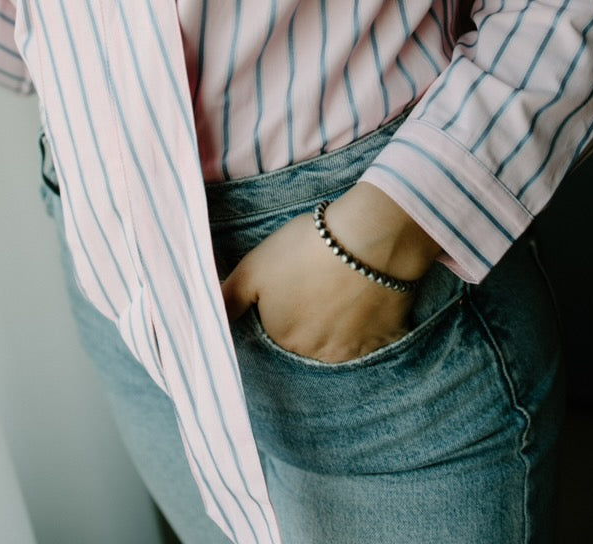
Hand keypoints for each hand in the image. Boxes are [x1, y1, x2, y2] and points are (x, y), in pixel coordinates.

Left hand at [221, 183, 440, 363]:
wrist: (369, 238)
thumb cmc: (306, 249)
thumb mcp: (254, 267)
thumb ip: (228, 299)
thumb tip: (205, 322)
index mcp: (282, 337)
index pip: (275, 327)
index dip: (282, 302)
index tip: (292, 281)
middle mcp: (316, 354)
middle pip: (307, 338)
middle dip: (309, 315)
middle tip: (318, 278)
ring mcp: (355, 351)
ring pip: (340, 340)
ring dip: (339, 321)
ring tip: (343, 284)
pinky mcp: (388, 339)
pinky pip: (375, 338)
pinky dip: (371, 323)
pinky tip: (368, 297)